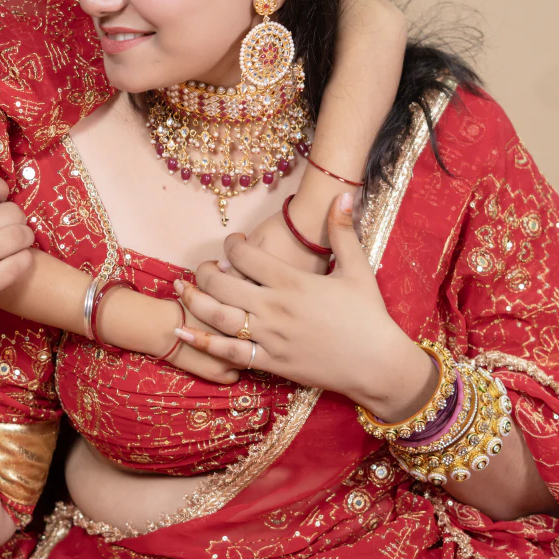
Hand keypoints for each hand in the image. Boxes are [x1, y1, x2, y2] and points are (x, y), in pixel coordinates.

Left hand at [174, 194, 436, 420]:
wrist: (377, 363)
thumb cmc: (369, 316)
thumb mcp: (357, 269)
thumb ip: (343, 232)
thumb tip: (343, 195)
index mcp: (292, 281)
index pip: (245, 256)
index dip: (231, 246)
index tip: (233, 244)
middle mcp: (275, 307)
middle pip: (223, 285)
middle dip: (205, 272)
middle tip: (202, 267)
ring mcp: (269, 336)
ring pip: (218, 316)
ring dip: (195, 300)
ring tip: (181, 289)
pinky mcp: (269, 361)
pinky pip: (229, 351)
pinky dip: (203, 341)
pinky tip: (182, 330)